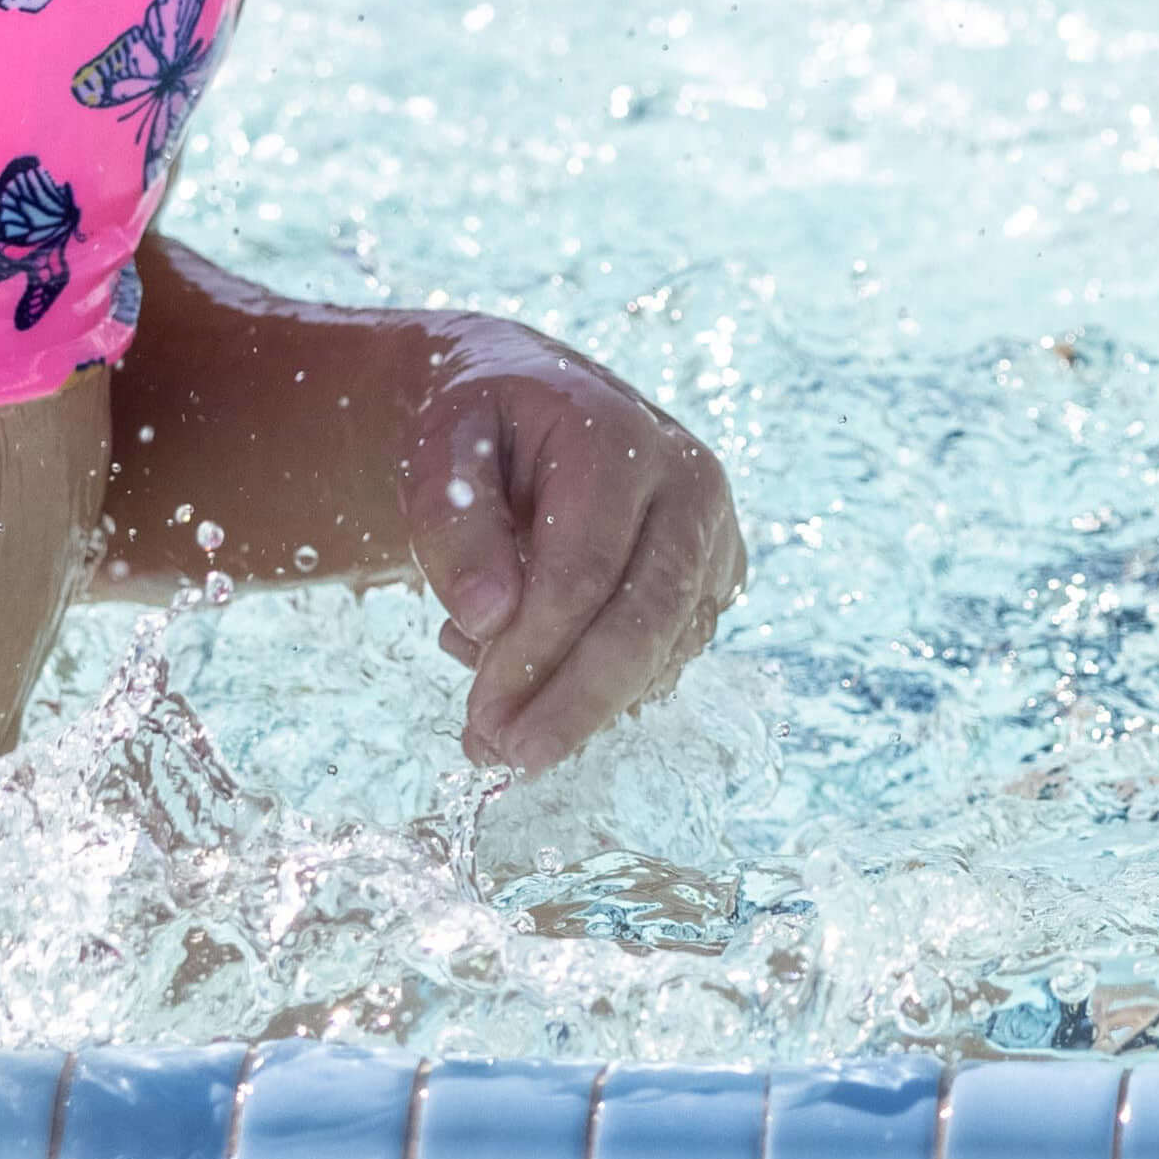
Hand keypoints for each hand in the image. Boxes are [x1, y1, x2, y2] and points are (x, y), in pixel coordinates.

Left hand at [399, 313, 740, 769]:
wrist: (537, 401)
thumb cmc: (483, 428)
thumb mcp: (441, 450)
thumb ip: (454, 525)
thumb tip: (487, 622)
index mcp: (620, 437)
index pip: (585, 571)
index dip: (534, 654)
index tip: (480, 716)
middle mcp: (689, 482)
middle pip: (647, 620)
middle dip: (577, 704)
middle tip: (508, 758)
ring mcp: (716, 531)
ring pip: (668, 648)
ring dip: (586, 706)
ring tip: (496, 723)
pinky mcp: (717, 573)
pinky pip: (674, 652)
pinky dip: (609, 689)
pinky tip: (537, 678)